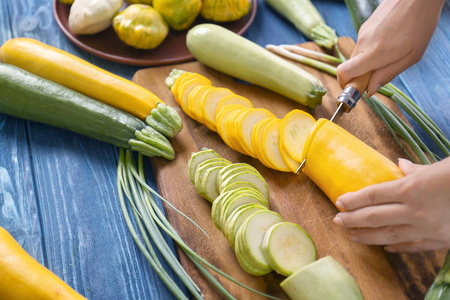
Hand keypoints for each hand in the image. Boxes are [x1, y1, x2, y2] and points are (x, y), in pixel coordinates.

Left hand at [333, 157, 449, 252]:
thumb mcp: (439, 166)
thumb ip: (416, 170)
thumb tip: (400, 165)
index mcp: (412, 188)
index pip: (373, 195)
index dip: (354, 199)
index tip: (339, 202)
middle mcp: (415, 210)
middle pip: (375, 217)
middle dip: (353, 220)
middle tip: (337, 222)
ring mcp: (428, 228)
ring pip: (389, 235)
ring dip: (368, 236)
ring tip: (352, 236)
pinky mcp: (441, 241)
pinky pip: (414, 246)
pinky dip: (398, 247)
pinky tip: (386, 248)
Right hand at [336, 0, 444, 96]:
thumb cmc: (420, 25)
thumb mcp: (410, 57)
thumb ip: (387, 75)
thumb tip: (370, 91)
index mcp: (373, 54)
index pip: (343, 73)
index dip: (345, 84)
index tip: (357, 89)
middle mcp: (363, 43)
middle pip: (351, 67)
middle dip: (361, 75)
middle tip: (381, 72)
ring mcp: (362, 33)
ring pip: (358, 55)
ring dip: (369, 61)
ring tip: (391, 52)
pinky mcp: (365, 26)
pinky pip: (364, 44)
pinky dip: (372, 49)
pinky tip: (390, 41)